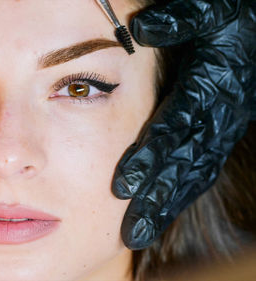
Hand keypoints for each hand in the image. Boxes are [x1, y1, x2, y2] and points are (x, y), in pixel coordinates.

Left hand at [114, 0, 255, 249]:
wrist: (255, 33)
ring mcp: (221, 129)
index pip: (175, 128)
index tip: (122, 183)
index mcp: (211, 86)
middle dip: (156, 199)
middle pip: (183, 164)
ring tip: (139, 236)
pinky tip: (160, 213)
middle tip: (130, 231)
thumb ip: (179, 20)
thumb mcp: (209, 11)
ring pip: (193, 175)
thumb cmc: (231, 18)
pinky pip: (202, 171)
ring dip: (166, 206)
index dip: (150, 156)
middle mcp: (217, 115)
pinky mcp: (220, 135)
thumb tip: (139, 28)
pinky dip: (180, 195)